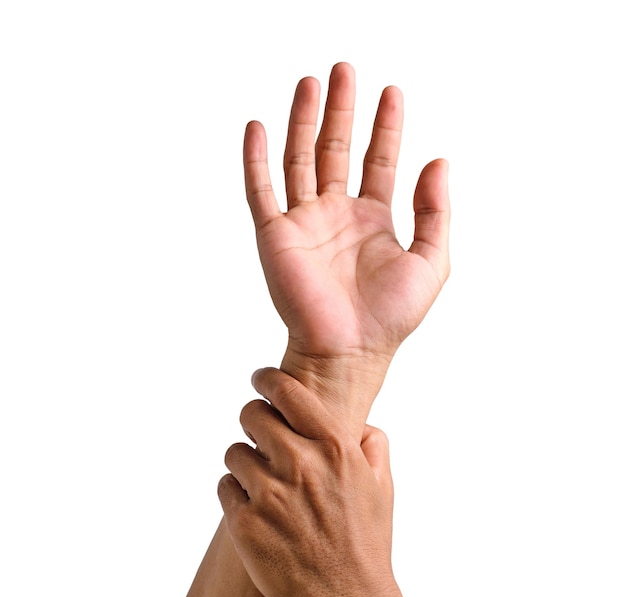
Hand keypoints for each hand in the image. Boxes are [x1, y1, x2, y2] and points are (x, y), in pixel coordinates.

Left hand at [218, 367, 410, 596]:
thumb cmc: (365, 542)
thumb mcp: (382, 486)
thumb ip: (373, 443)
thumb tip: (358, 423)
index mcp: (334, 446)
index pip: (287, 391)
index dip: (267, 379)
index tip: (261, 379)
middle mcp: (300, 464)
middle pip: (251, 414)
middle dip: (255, 420)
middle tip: (261, 434)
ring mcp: (270, 494)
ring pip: (234, 451)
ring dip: (245, 461)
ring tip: (263, 480)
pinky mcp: (244, 523)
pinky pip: (224, 486)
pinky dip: (236, 492)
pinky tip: (256, 506)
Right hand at [244, 62, 449, 427]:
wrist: (350, 351)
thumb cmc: (391, 316)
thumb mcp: (432, 260)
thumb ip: (436, 211)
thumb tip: (439, 160)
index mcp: (372, 220)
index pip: (378, 160)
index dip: (386, 127)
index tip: (392, 92)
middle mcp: (336, 215)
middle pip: (337, 149)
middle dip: (342, 110)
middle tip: (346, 70)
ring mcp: (303, 223)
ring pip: (300, 160)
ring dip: (304, 122)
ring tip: (311, 83)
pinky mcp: (275, 236)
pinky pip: (261, 190)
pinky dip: (256, 159)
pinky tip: (256, 127)